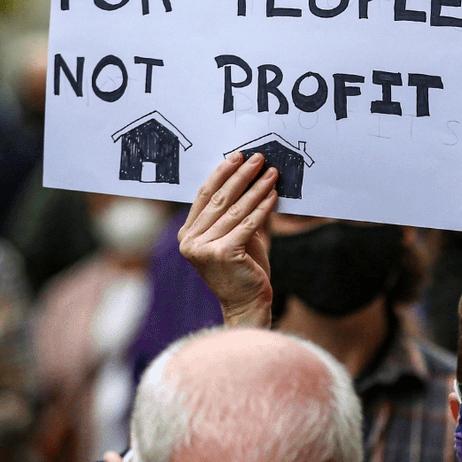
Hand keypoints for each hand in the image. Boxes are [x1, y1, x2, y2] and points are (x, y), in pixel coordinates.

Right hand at [178, 152, 277, 327]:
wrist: (247, 304)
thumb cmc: (242, 269)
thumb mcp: (235, 236)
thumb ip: (236, 211)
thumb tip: (251, 177)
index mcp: (187, 235)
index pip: (204, 196)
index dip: (221, 174)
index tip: (237, 157)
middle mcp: (190, 241)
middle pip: (219, 199)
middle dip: (241, 175)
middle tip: (258, 158)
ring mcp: (204, 249)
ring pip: (236, 209)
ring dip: (256, 188)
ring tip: (272, 173)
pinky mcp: (224, 254)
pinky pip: (248, 224)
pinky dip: (262, 207)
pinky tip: (273, 195)